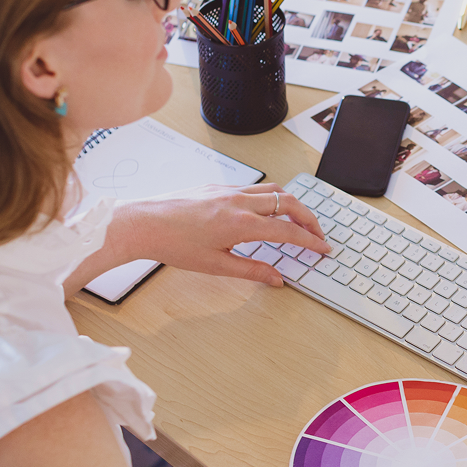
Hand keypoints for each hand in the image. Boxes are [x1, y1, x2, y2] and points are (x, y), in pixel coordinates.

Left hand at [123, 183, 330, 286]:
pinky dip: (271, 197)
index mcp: (241, 224)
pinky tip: (266, 211)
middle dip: (309, 218)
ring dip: (292, 204)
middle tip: (318, 234)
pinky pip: (254, 187)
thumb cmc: (173, 244)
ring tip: (298, 220)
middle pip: (289, 203)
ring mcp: (228, 191)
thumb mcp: (216, 265)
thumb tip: (276, 279)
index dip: (310, 241)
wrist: (143, 224)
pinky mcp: (217, 187)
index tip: (323, 248)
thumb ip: (252, 271)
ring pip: (273, 190)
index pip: (288, 230)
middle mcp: (239, 202)